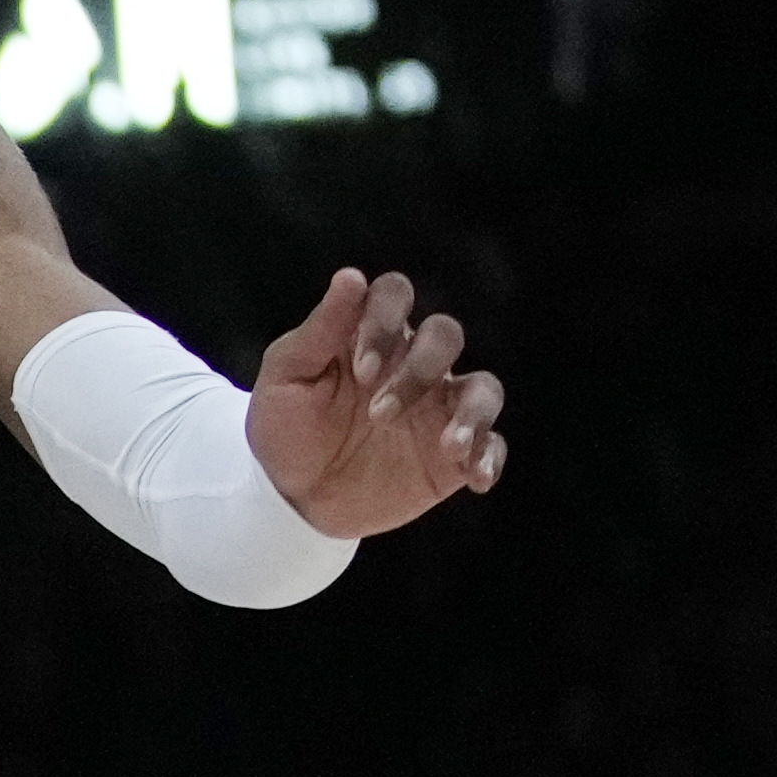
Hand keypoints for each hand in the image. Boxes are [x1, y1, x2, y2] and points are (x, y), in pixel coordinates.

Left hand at [246, 267, 508, 534]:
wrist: (291, 500)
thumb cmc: (287, 430)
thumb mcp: (285, 380)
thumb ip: (318, 331)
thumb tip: (350, 277)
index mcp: (370, 336)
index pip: (394, 296)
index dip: (383, 321)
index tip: (360, 371)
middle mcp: (413, 364)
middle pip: (445, 335)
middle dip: (419, 369)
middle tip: (379, 414)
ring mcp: (439, 408)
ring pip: (482, 388)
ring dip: (471, 413)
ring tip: (449, 445)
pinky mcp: (452, 454)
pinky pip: (491, 444)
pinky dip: (489, 456)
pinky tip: (475, 476)